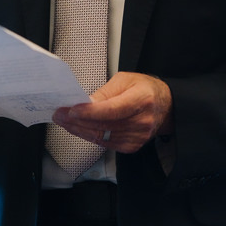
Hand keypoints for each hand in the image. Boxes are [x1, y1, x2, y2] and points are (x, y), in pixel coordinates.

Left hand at [52, 71, 172, 152]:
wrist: (165, 106)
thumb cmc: (144, 89)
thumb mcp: (125, 79)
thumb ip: (105, 92)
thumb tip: (85, 103)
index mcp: (141, 99)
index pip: (112, 110)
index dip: (90, 112)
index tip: (71, 110)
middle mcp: (141, 121)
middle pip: (103, 125)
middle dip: (77, 121)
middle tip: (59, 114)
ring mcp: (137, 136)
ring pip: (101, 137)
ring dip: (79, 130)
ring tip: (64, 122)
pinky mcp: (132, 146)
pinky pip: (105, 144)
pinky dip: (90, 136)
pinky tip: (79, 129)